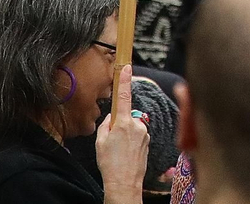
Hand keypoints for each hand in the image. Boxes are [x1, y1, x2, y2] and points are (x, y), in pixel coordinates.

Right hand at [95, 66, 148, 203]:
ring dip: (126, 135)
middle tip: (112, 142)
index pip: (124, 96)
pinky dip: (131, 143)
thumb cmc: (110, 164)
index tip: (126, 66)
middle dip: (119, 124)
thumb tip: (111, 118)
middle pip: (126, 116)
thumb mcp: (100, 142)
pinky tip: (126, 155)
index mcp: (124, 123)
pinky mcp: (148, 142)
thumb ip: (106, 125)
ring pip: (132, 128)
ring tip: (119, 152)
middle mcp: (138, 125)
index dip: (124, 80)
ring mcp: (145, 134)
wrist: (124, 183)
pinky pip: (137, 136)